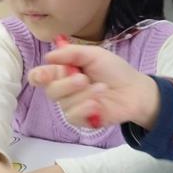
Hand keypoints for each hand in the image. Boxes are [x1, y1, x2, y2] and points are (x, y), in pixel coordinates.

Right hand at [29, 44, 160, 129]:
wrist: (134, 90)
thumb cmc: (114, 70)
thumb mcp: (94, 55)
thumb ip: (71, 53)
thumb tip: (48, 56)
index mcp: (63, 71)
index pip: (40, 76)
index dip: (38, 76)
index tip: (45, 75)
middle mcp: (64, 89)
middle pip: (51, 91)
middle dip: (67, 84)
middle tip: (84, 79)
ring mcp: (72, 105)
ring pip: (64, 104)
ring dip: (84, 95)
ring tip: (102, 88)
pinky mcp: (81, 119)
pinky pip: (72, 116)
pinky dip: (84, 109)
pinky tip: (97, 104)